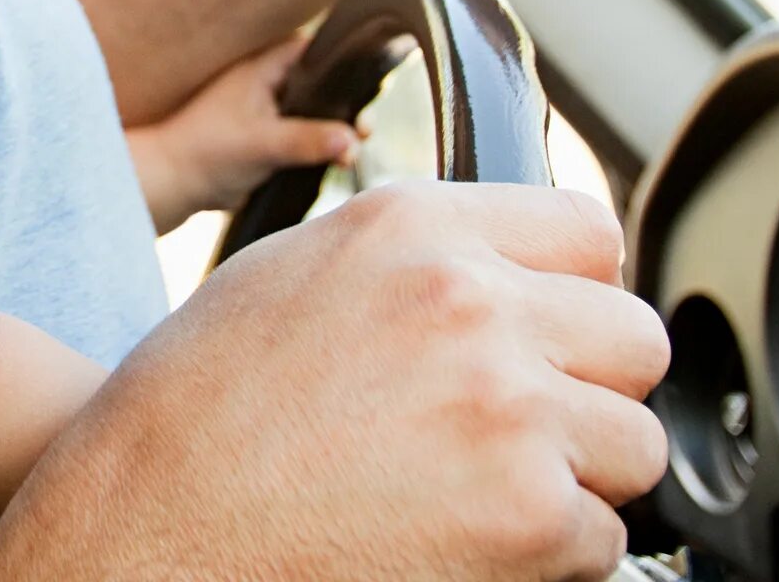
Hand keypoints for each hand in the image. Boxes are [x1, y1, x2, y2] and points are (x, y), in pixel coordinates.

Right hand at [0, 181, 669, 581]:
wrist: (144, 526)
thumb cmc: (193, 414)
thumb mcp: (291, 276)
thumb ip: (413, 259)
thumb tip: (508, 274)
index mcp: (412, 229)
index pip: (590, 233)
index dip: (575, 296)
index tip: (551, 338)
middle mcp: (469, 301)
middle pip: (634, 338)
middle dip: (589, 391)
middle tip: (512, 431)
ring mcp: (508, 407)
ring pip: (634, 445)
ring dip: (576, 479)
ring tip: (476, 492)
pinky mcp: (530, 513)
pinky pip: (603, 538)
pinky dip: (548, 555)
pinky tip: (457, 540)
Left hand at [125, 35, 357, 230]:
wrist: (175, 184)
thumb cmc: (208, 153)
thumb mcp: (263, 145)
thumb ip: (308, 140)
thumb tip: (353, 140)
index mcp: (261, 67)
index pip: (313, 47)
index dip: (343, 58)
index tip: (372, 77)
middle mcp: (267, 82)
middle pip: (320, 80)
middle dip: (346, 100)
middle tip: (365, 126)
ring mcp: (268, 109)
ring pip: (315, 108)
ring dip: (335, 124)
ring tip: (358, 143)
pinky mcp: (268, 135)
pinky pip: (305, 130)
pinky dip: (322, 140)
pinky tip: (341, 156)